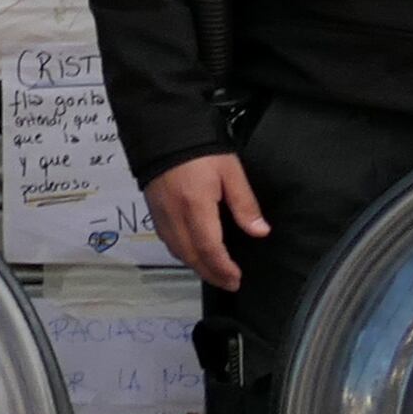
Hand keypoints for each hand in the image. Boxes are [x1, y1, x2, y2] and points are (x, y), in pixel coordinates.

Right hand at [146, 152, 270, 292]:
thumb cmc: (200, 149)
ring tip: (214, 272)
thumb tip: (259, 231)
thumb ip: (244, 203)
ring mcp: (161, 214)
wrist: (161, 130)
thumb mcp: (230, 171)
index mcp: (196, 207)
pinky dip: (182, 253)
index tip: (236, 278)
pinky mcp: (153, 210)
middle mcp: (175, 216)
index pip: (209, 248)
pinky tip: (192, 252)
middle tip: (228, 283)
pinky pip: (167, 240)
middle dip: (211, 274)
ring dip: (196, 266)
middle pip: (191, 256)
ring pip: (177, 251)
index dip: (223, 268)